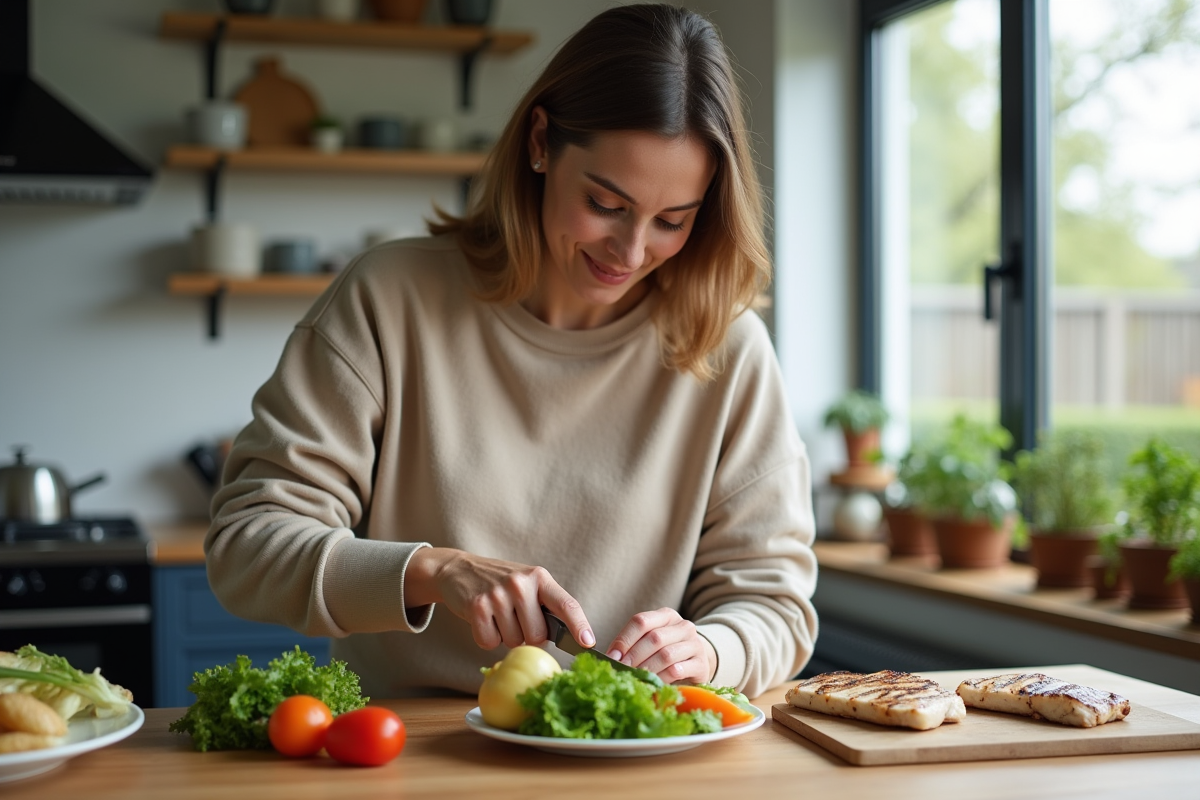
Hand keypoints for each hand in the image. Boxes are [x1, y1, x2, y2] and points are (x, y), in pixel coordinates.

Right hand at [405, 547, 594, 651]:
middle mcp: (521, 584)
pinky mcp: (477, 606)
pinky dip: (486, 637)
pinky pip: (490, 642)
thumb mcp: (528, 584)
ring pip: (513, 642)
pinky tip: (483, 619)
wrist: (459, 569)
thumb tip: (567, 639)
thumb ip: (545, 606)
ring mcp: (498, 594)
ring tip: (497, 614)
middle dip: (527, 635)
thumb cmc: (500, 583)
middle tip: (515, 617)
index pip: (566, 604)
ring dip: (505, 636)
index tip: (588, 643)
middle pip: (537, 636)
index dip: (579, 625)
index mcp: (540, 577)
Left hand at [605, 608, 716, 684]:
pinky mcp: (702, 664)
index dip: (624, 639)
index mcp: (666, 616)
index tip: (611, 656)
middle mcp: (683, 626)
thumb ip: (633, 646)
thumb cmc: (666, 653)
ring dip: (647, 669)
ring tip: (635, 679)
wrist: (697, 663)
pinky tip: (652, 684)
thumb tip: (610, 658)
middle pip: (654, 638)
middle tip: (621, 671)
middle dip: (634, 656)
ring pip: (666, 654)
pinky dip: (661, 678)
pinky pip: (678, 670)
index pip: (641, 621)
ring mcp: (695, 643)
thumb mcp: (650, 643)